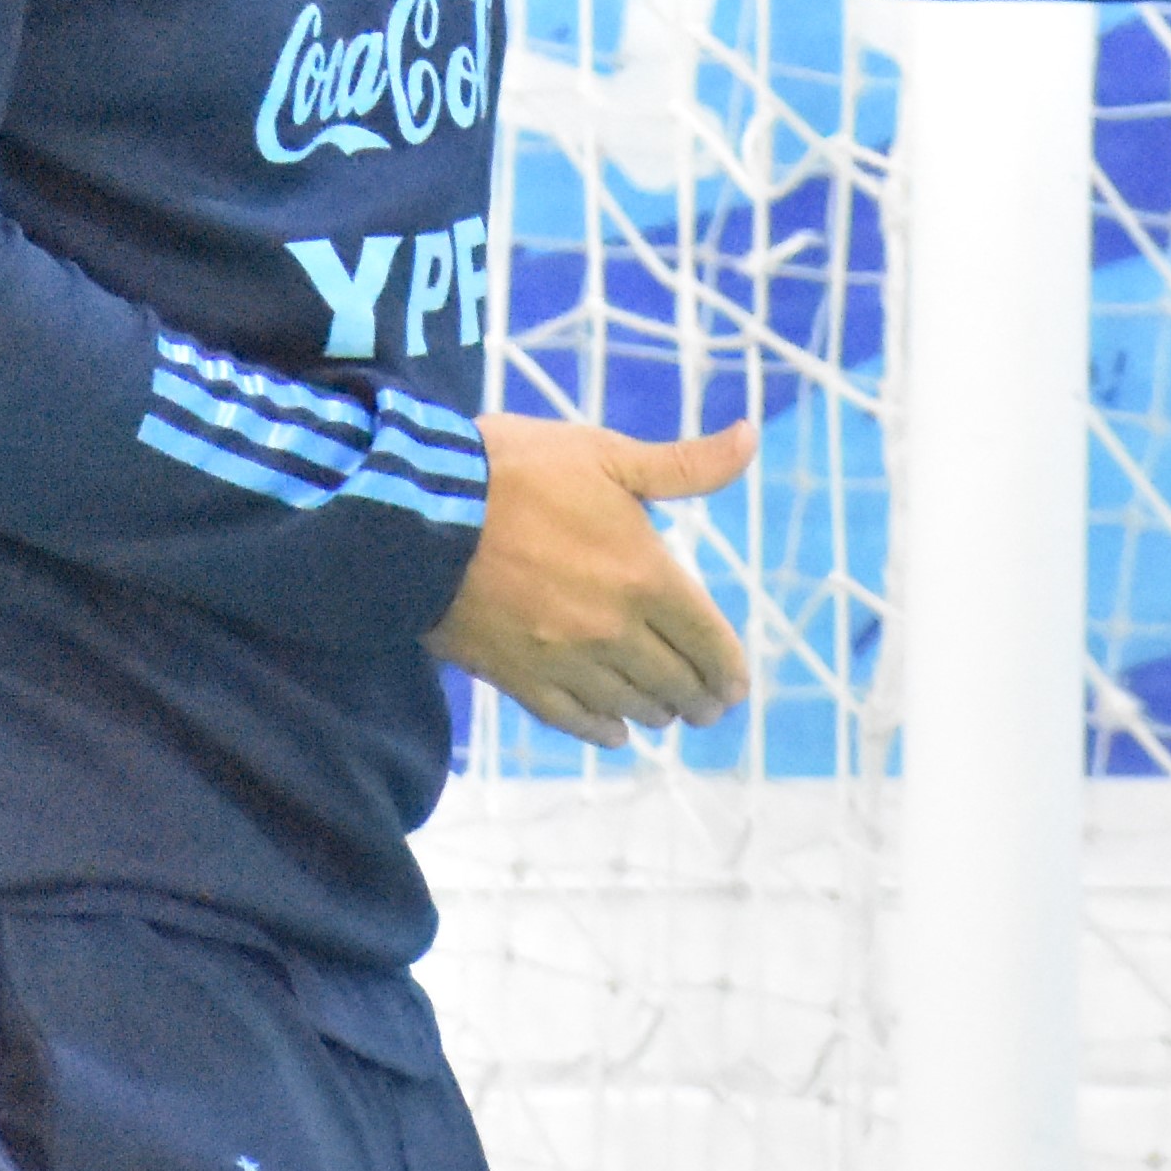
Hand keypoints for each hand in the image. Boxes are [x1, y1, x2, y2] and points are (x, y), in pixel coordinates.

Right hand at [427, 415, 757, 747]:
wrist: (420, 511)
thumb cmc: (517, 472)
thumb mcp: (607, 455)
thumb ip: (685, 464)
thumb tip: (750, 438)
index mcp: (646, 575)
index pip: (710, 644)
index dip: (730, 672)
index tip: (736, 687)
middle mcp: (615, 629)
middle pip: (676, 684)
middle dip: (700, 699)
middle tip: (709, 706)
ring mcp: (566, 660)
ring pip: (631, 706)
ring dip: (656, 713)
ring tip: (665, 712)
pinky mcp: (519, 678)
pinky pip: (575, 720)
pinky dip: (603, 731)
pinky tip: (615, 732)